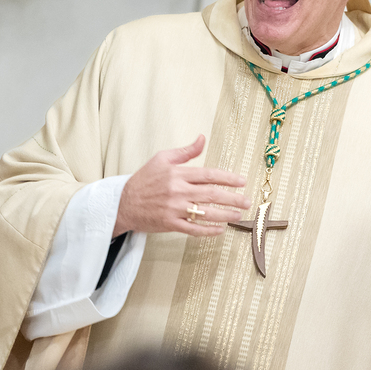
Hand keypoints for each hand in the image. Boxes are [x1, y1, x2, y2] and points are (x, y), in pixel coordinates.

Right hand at [113, 135, 251, 237]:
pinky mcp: (170, 224)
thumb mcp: (162, 158)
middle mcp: (177, 191)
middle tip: (248, 201)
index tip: (242, 181)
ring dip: (225, 214)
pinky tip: (220, 229)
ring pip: (206, 213)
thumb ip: (185, 151)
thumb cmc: (143, 180)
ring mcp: (174, 209)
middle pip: (211, 194)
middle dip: (233, 198)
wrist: (122, 203)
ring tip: (239, 215)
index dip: (228, 178)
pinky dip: (208, 231)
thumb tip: (203, 138)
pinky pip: (193, 229)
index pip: (208, 174)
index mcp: (177, 173)